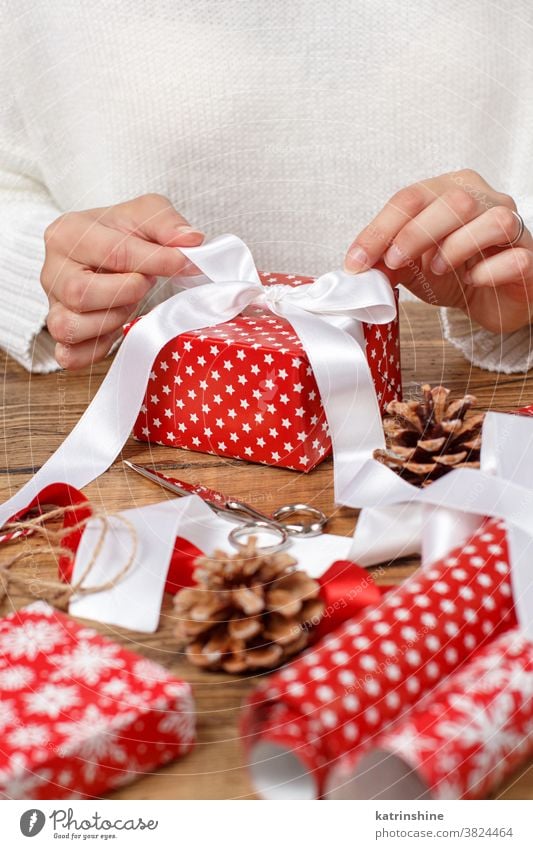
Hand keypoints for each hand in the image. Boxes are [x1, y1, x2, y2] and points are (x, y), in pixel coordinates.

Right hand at [41, 193, 203, 368]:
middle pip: (79, 294)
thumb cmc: (122, 234)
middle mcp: (52, 271)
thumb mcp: (146, 213)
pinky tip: (115, 331)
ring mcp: (53, 306)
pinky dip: (95, 351)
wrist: (106, 254)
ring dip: (111, 320)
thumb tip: (192, 241)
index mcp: (67, 233)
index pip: (113, 252)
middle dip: (125, 292)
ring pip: (69, 327)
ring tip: (127, 303)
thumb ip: (167, 223)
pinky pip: (69, 356)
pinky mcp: (60, 336)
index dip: (156, 261)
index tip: (185, 263)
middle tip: (144, 282)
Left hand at [344, 170, 532, 333]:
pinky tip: (473, 281)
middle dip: (415, 233)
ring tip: (437, 269)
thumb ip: (387, 261)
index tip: (357, 262)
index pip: (411, 198)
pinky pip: (515, 257)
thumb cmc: (456, 273)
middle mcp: (484, 200)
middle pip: (453, 200)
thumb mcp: (413, 266)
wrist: (493, 298)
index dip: (380, 229)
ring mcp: (513, 226)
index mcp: (449, 192)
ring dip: (457, 246)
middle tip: (395, 261)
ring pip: (492, 219)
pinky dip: (488, 271)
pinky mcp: (529, 257)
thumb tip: (359, 268)